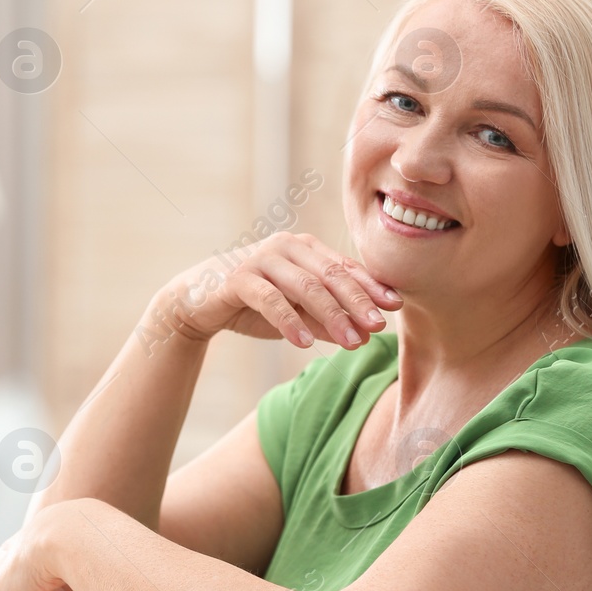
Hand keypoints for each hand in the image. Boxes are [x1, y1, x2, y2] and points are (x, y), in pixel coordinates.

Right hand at [159, 232, 401, 349]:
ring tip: (350, 341)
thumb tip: (362, 336)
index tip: (396, 306)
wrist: (195, 302)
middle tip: (378, 325)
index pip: (344, 267)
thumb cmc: (251, 305)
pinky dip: (290, 321)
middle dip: (357, 301)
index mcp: (304, 248)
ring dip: (330, 314)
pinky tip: (305, 343)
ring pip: (304, 285)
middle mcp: (286, 246)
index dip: (371, 286)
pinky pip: (270, 299)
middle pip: (330, 274)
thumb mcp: (295, 315)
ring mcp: (261, 258)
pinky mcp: (238, 277)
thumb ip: (324, 320)